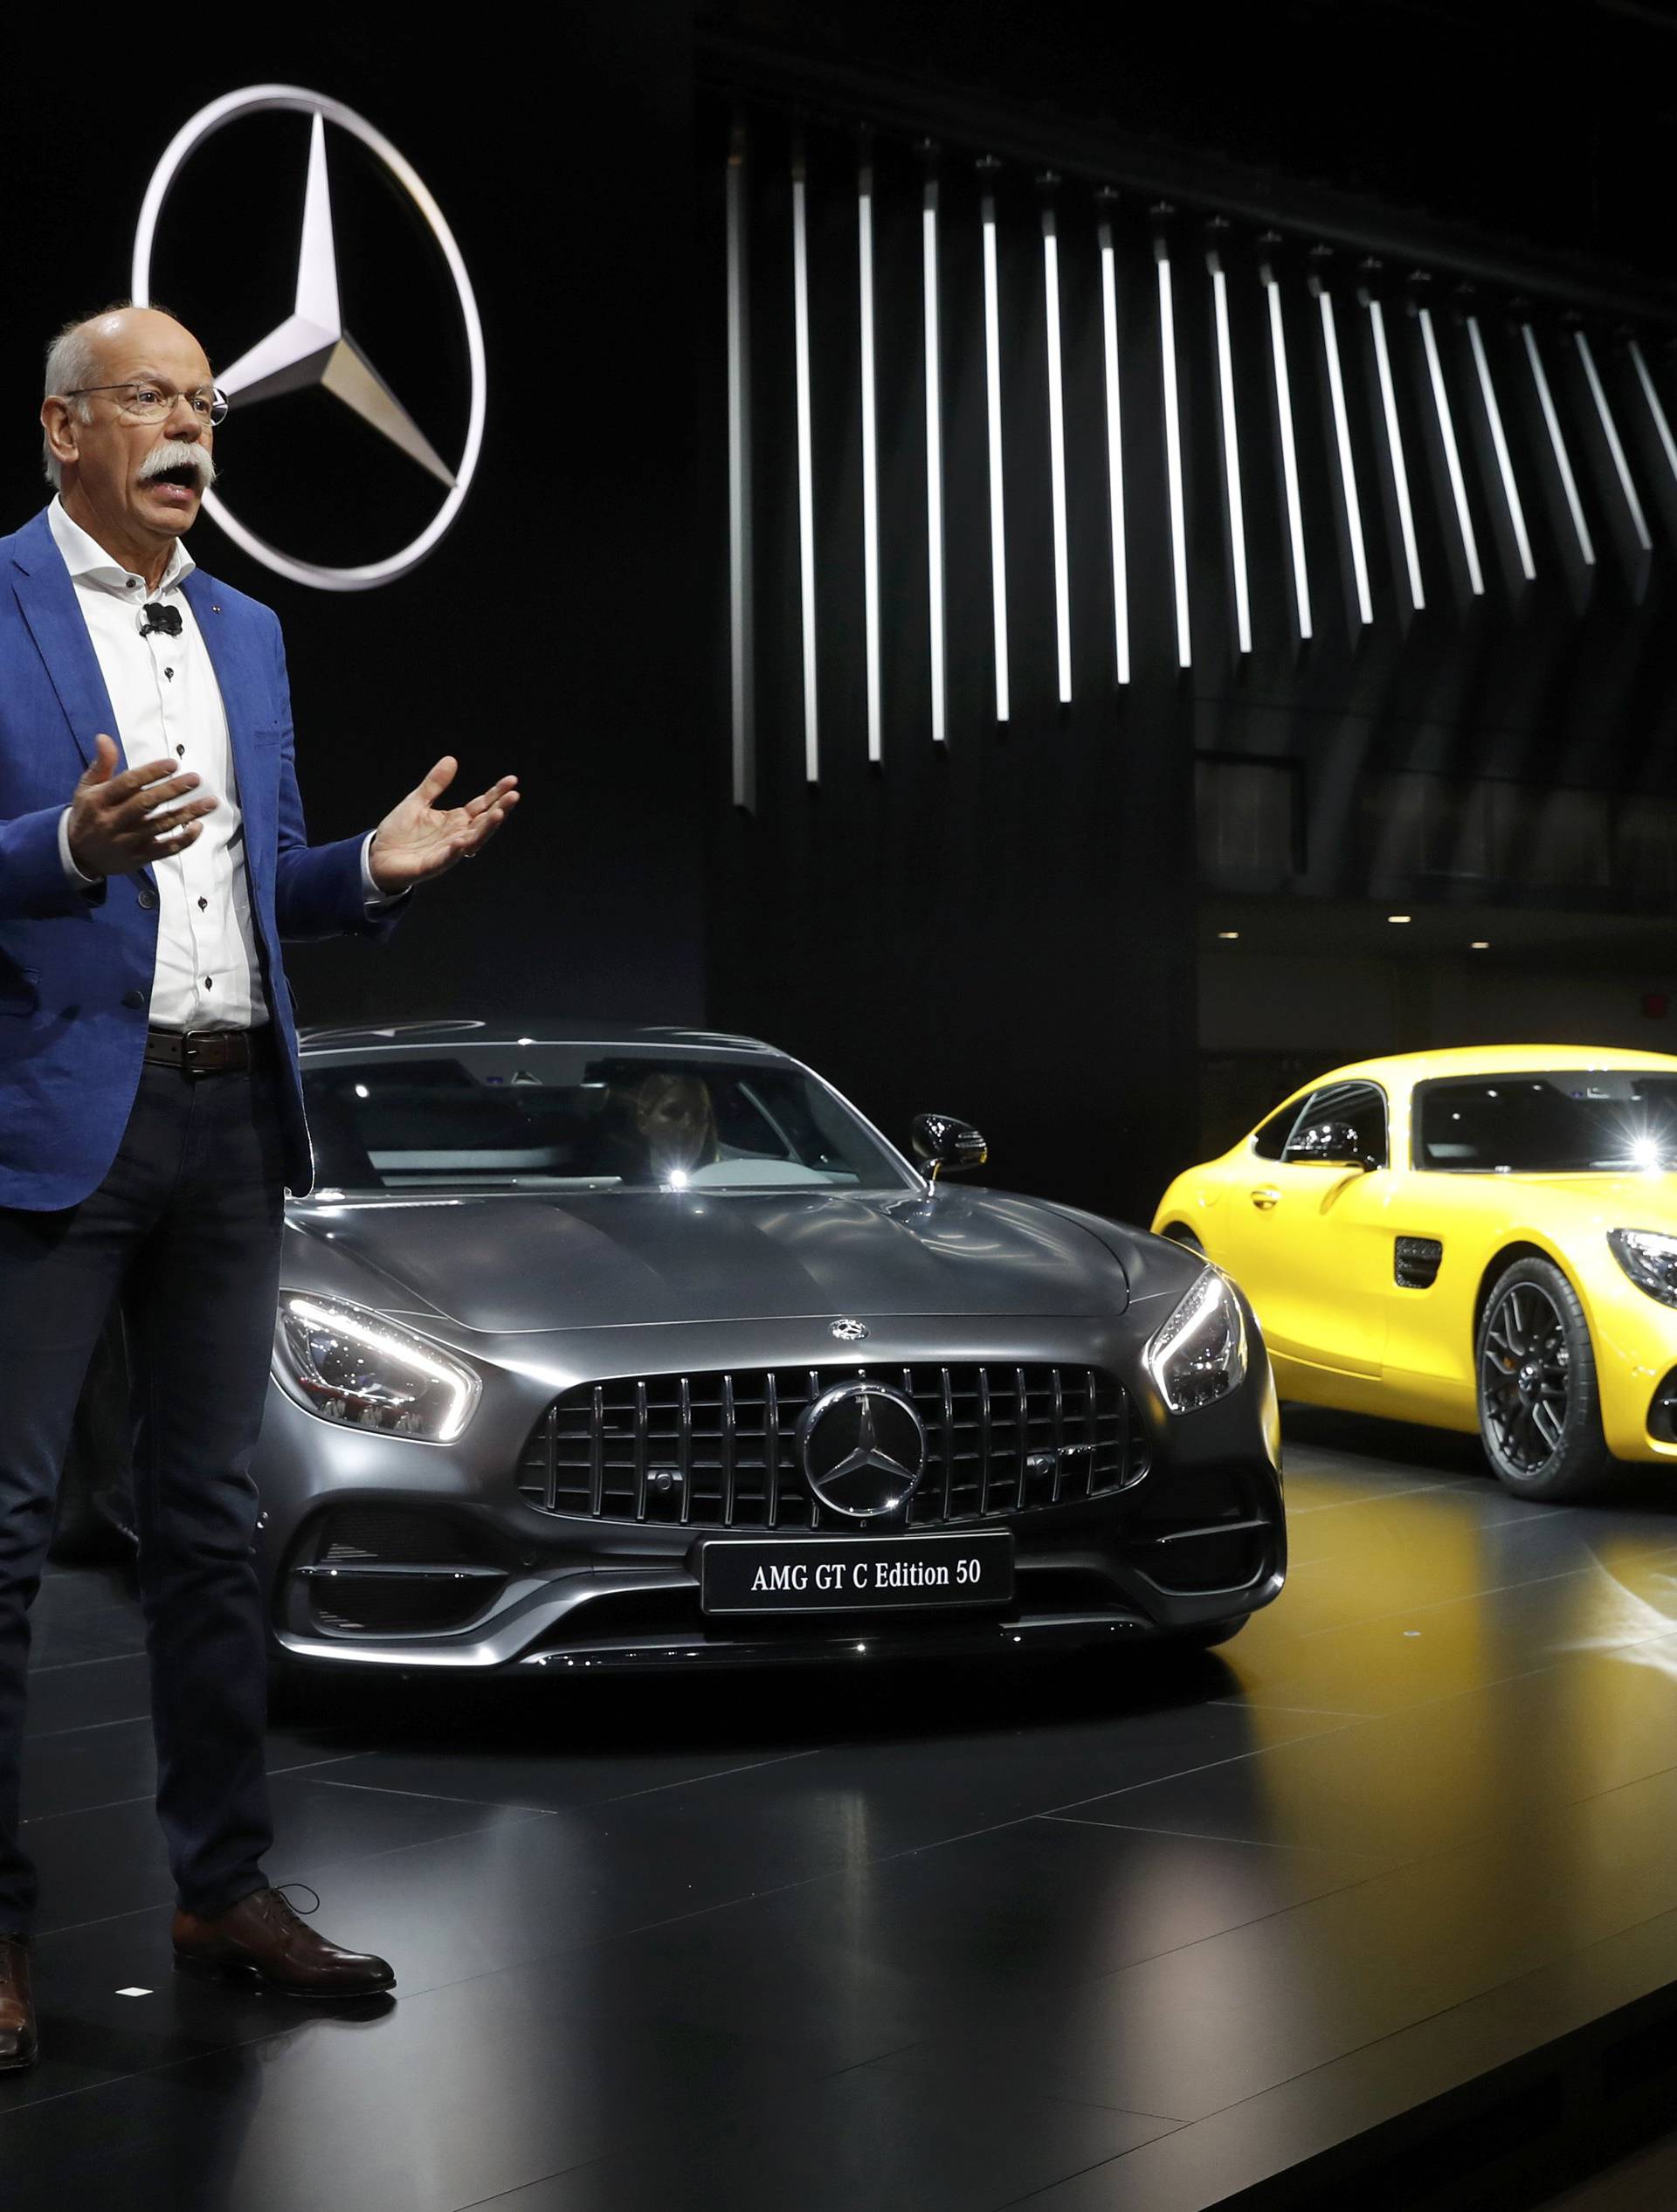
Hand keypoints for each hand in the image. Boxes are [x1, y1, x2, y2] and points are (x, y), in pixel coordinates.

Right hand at [67, 735, 218, 878]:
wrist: (77, 856)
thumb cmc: (87, 814)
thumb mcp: (87, 788)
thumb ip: (102, 764)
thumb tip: (104, 737)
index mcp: (99, 800)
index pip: (127, 784)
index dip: (150, 773)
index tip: (173, 764)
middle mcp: (112, 821)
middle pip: (146, 804)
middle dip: (172, 790)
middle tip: (195, 779)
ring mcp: (127, 841)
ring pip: (160, 825)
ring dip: (187, 813)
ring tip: (210, 802)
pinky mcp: (139, 857)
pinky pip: (165, 850)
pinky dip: (184, 840)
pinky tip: (199, 826)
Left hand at [367, 757, 518, 894]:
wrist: (378, 857)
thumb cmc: (399, 832)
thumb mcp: (417, 801)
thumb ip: (434, 784)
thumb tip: (451, 760)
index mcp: (455, 820)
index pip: (481, 806)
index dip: (496, 793)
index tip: (512, 780)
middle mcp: (457, 836)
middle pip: (483, 822)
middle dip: (499, 809)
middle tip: (514, 795)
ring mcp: (447, 851)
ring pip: (472, 840)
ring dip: (485, 829)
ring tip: (497, 814)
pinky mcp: (432, 865)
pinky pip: (447, 858)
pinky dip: (456, 851)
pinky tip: (463, 842)